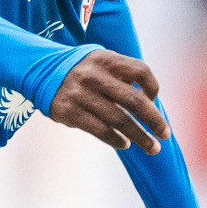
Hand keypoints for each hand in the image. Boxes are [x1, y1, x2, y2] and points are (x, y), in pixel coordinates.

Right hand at [48, 50, 168, 152]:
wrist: (42, 71)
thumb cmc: (83, 70)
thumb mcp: (102, 61)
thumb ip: (124, 76)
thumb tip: (151, 103)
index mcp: (107, 59)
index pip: (141, 71)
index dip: (153, 86)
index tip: (154, 99)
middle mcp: (95, 75)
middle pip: (134, 100)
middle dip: (154, 120)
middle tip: (165, 134)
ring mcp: (81, 94)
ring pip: (119, 120)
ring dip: (140, 137)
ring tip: (152, 147)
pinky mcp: (69, 111)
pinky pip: (100, 130)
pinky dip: (116, 139)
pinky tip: (125, 144)